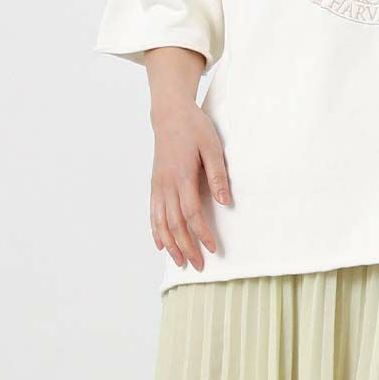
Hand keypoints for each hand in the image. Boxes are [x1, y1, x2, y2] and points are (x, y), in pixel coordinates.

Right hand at [149, 98, 231, 271]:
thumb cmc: (194, 128)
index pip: (192, 213)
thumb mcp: (212, 147)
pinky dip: (156, 231)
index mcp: (182, 176)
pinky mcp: (154, 185)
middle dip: (187, 247)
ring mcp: (158, 186)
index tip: (213, 249)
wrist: (169, 114)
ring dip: (171, 245)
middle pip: (175, 224)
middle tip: (198, 265)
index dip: (202, 233)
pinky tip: (162, 245)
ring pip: (161, 222)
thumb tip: (226, 202)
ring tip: (180, 262)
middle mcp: (167, 184)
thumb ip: (217, 175)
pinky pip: (153, 213)